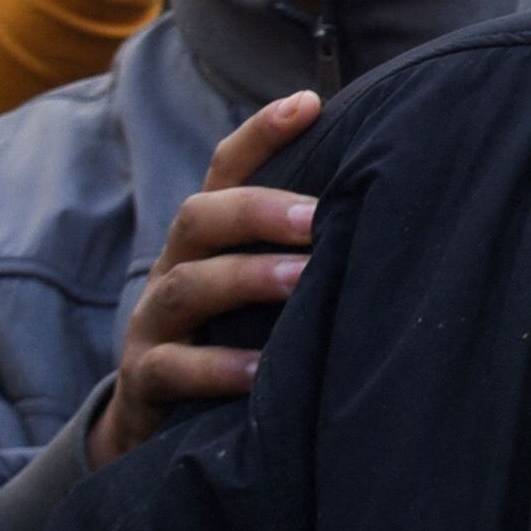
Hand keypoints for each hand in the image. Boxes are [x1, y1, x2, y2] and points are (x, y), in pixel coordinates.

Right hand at [95, 92, 323, 465]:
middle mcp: (175, 268)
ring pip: (186, 287)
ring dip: (245, 279)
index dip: (262, 134)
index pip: (226, 171)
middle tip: (315, 216)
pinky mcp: (147, 382)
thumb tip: (383, 206)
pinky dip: (219, 369)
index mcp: (206, 239)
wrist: (153, 427)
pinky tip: (262, 373)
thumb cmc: (228, 339)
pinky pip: (174, 369)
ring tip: (299, 280)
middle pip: (199, 217)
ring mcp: (154, 324)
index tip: (311, 103)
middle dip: (256, 209)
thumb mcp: (256, 291)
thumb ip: (297, 250)